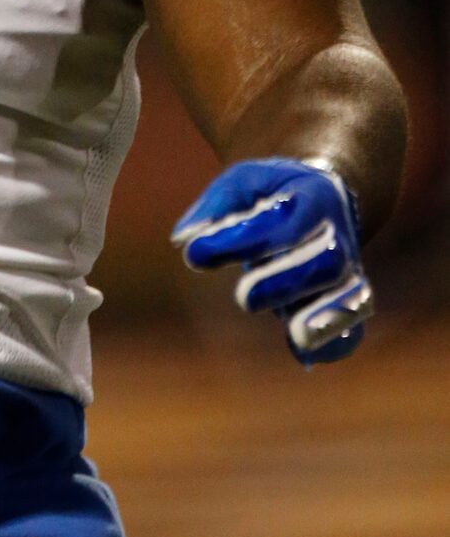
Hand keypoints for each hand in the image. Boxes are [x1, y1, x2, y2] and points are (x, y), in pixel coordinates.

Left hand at [171, 157, 373, 364]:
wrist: (326, 195)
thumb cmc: (274, 191)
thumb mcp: (244, 181)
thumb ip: (215, 207)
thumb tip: (183, 239)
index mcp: (313, 196)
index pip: (282, 221)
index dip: (241, 239)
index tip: (196, 253)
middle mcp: (339, 234)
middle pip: (326, 262)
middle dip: (285, 281)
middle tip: (244, 297)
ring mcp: (349, 269)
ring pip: (352, 296)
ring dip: (325, 318)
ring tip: (297, 335)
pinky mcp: (347, 299)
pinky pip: (353, 327)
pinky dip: (334, 343)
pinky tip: (304, 354)